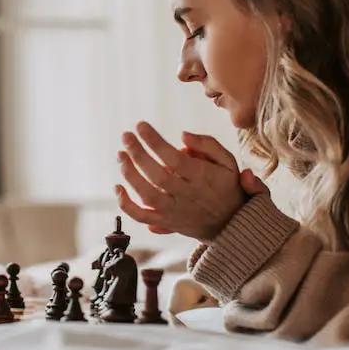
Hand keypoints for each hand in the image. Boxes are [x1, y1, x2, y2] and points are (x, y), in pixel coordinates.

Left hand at [115, 121, 247, 241]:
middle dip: (138, 153)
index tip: (141, 126)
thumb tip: (183, 135)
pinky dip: (126, 205)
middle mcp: (187, 195)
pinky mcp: (165, 222)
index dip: (154, 141)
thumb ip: (208, 144)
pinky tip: (118, 187)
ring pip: (147, 195)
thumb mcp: (228, 161)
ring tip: (120, 155)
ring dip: (130, 174)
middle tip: (126, 136)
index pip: (174, 158)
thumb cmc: (226, 186)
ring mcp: (174, 211)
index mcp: (202, 177)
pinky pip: (142, 216)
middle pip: (157, 175)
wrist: (230, 223)